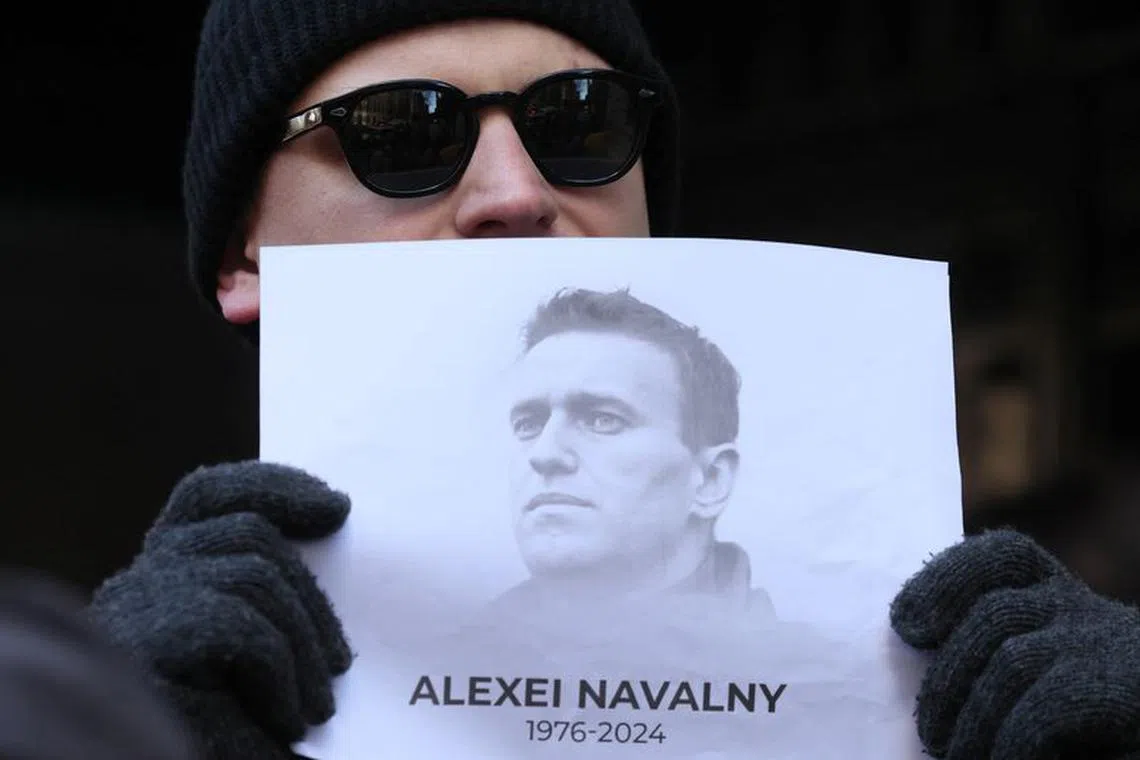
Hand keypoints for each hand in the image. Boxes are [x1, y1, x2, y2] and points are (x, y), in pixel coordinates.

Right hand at [89, 461, 352, 759]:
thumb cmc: (214, 725)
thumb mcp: (250, 650)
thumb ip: (274, 596)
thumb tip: (334, 521)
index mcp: (163, 572)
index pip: (210, 497)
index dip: (272, 487)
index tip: (337, 508)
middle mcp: (140, 578)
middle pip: (249, 534)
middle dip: (310, 595)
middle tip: (340, 662)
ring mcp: (134, 606)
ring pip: (255, 576)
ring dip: (303, 644)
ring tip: (318, 706)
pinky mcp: (139, 644)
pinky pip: (240, 626)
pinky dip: (279, 674)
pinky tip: (287, 719)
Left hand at [891, 528, 1139, 758]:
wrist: (1137, 734)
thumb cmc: (1081, 724)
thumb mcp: (1030, 677)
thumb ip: (987, 661)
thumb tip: (920, 663)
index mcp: (1059, 599)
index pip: (1004, 559)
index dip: (947, 579)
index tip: (906, 622)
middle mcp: (1084, 612)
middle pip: (995, 614)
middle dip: (947, 676)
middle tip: (929, 731)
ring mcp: (1108, 648)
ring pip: (1013, 662)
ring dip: (973, 718)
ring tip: (954, 755)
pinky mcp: (1125, 695)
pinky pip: (1046, 710)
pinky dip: (1013, 740)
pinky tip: (1001, 759)